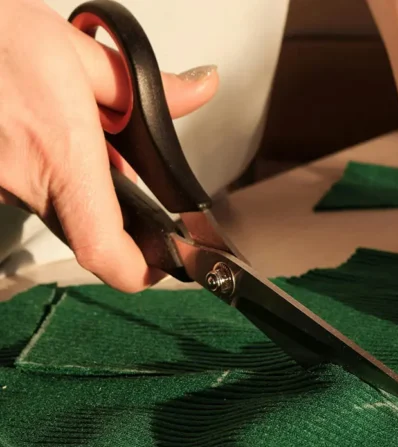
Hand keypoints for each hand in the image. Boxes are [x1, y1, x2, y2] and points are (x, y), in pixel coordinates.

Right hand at [0, 0, 217, 291]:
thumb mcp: (77, 51)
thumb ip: (144, 85)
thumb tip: (199, 89)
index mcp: (62, 152)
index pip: (103, 249)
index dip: (137, 270)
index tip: (162, 262)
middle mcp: (23, 180)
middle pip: (87, 232)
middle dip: (115, 212)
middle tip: (122, 169)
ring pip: (57, 211)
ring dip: (78, 187)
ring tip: (75, 135)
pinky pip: (27, 194)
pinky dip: (47, 175)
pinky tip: (44, 134)